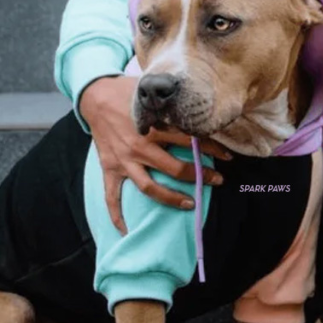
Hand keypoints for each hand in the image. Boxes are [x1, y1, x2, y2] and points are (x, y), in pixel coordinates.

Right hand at [79, 75, 231, 234]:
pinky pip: (112, 196)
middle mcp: (140, 146)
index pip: (190, 141)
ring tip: (191, 204)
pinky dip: (117, 215)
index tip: (227, 157)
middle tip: (217, 181)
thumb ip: (175, 100)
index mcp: (154, 126)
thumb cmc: (129, 91)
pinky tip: (126, 231)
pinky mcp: (111, 168)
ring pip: (150, 187)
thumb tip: (201, 99)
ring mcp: (125, 160)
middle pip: (175, 168)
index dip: (212, 150)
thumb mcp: (155, 91)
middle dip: (199, 176)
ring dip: (172, 198)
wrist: (95, 96)